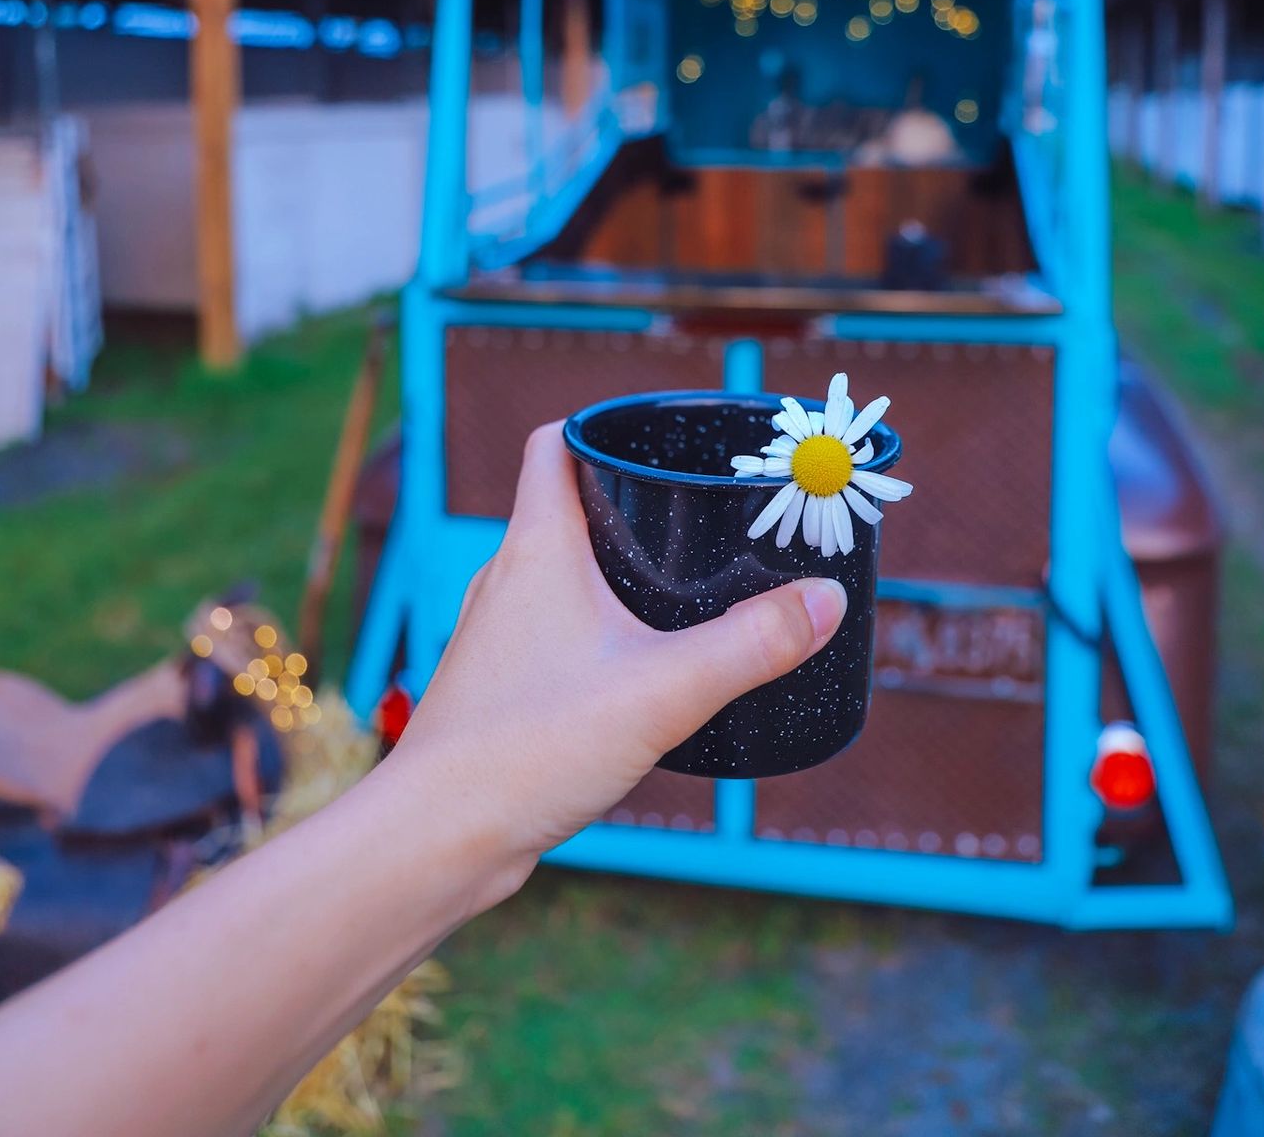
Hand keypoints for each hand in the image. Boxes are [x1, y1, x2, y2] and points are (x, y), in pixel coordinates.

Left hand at [390, 422, 846, 885]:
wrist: (438, 836)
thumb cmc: (530, 747)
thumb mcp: (663, 690)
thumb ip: (751, 645)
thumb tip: (825, 600)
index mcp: (536, 547)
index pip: (555, 444)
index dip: (602, 426)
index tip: (660, 438)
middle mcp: (506, 577)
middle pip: (562, 505)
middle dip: (627, 500)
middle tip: (698, 514)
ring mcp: (495, 633)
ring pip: (555, 571)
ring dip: (609, 566)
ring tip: (678, 587)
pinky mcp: (498, 684)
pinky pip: (549, 627)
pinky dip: (592, 624)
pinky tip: (635, 666)